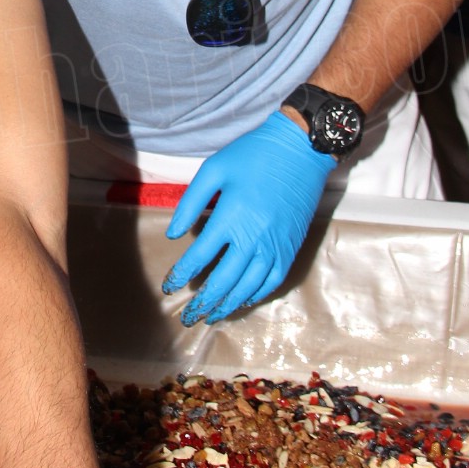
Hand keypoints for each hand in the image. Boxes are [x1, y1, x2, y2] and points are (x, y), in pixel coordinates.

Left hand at [163, 110, 334, 323]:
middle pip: (223, 281)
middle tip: (187, 318)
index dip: (180, 276)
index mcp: (230, 219)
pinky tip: (243, 300)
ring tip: (211, 316)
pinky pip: (273, 281)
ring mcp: (275, 246)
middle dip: (202, 302)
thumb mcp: (214, 170)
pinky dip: (256, 295)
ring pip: (248, 287)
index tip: (168, 287)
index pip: (198, 258)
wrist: (300, 150)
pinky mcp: (290, 247)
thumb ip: (190, 203)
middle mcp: (253, 239)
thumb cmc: (252, 155)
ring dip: (228, 305)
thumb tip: (173, 235)